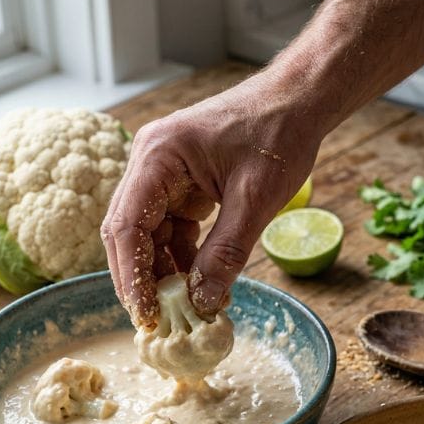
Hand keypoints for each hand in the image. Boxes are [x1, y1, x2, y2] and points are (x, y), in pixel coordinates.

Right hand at [101, 74, 320, 325]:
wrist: (297, 102)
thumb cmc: (278, 136)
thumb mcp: (255, 199)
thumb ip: (227, 251)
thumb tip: (203, 302)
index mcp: (158, 156)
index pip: (126, 225)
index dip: (131, 275)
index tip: (145, 313)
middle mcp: (150, 164)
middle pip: (128, 233)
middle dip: (141, 279)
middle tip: (157, 321)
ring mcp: (163, 175)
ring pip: (148, 236)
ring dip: (163, 272)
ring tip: (184, 309)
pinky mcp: (180, 185)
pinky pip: (170, 230)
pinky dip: (182, 259)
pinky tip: (199, 285)